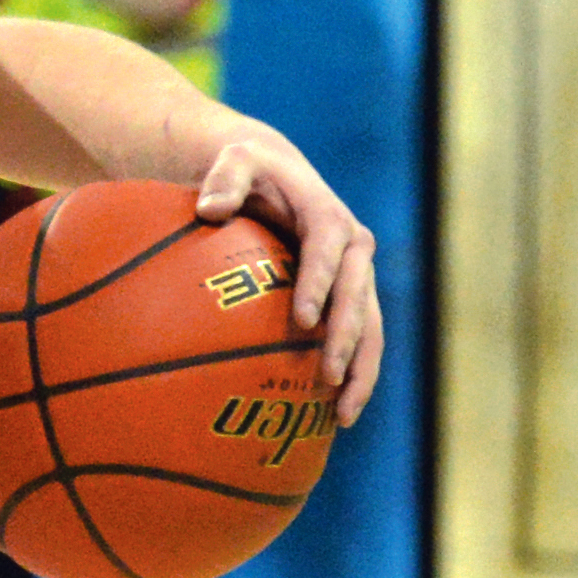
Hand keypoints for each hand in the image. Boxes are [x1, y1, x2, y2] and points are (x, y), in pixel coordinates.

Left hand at [194, 130, 382, 424]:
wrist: (275, 175)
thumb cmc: (246, 171)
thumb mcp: (233, 161)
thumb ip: (223, 179)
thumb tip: (208, 208)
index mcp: (328, 218)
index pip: (329, 252)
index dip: (321, 285)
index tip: (304, 321)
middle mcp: (353, 250)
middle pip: (358, 299)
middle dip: (347, 339)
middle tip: (327, 378)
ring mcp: (356, 277)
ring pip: (369, 329)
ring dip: (360, 371)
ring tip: (343, 416)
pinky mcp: (348, 298)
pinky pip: (356, 340)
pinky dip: (350, 375)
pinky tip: (331, 416)